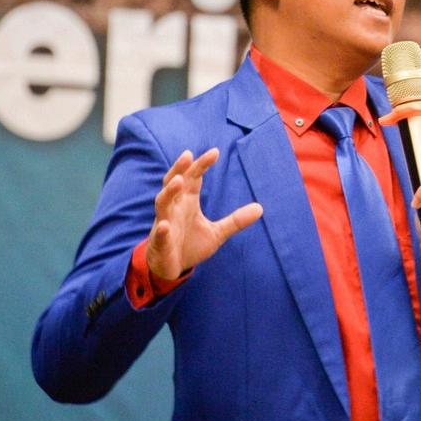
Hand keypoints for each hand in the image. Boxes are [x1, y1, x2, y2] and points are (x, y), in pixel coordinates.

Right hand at [146, 148, 261, 280]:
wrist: (171, 269)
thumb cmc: (191, 245)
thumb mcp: (217, 233)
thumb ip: (236, 220)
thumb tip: (260, 208)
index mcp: (187, 201)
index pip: (193, 178)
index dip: (202, 165)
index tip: (215, 152)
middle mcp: (174, 207)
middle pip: (173, 182)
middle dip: (180, 169)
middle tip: (188, 154)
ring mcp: (164, 223)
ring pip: (162, 202)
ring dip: (169, 192)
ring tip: (178, 181)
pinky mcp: (160, 242)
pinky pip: (160, 234)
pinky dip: (161, 229)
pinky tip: (164, 226)